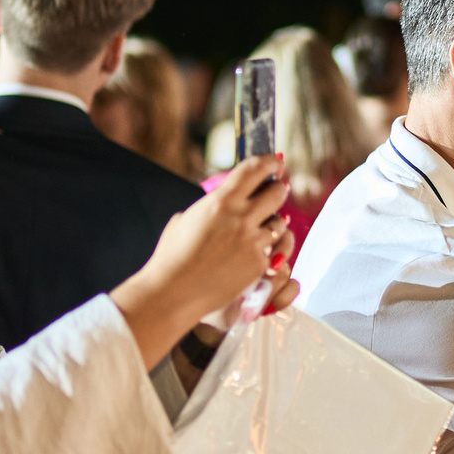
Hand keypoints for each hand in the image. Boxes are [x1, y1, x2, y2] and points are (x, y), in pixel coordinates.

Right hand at [114, 156, 292, 365]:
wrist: (173, 291)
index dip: (270, 162)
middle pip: (278, 192)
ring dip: (273, 221)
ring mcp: (253, 242)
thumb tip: (230, 197)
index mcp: (222, 200)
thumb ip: (214, 204)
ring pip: (280, 222)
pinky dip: (266, 249)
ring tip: (261, 225)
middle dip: (278, 188)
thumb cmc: (173, 254)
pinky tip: (252, 252)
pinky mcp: (259, 264)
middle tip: (275, 190)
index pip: (256, 169)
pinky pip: (273, 250)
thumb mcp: (189, 216)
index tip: (275, 162)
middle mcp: (242, 217)